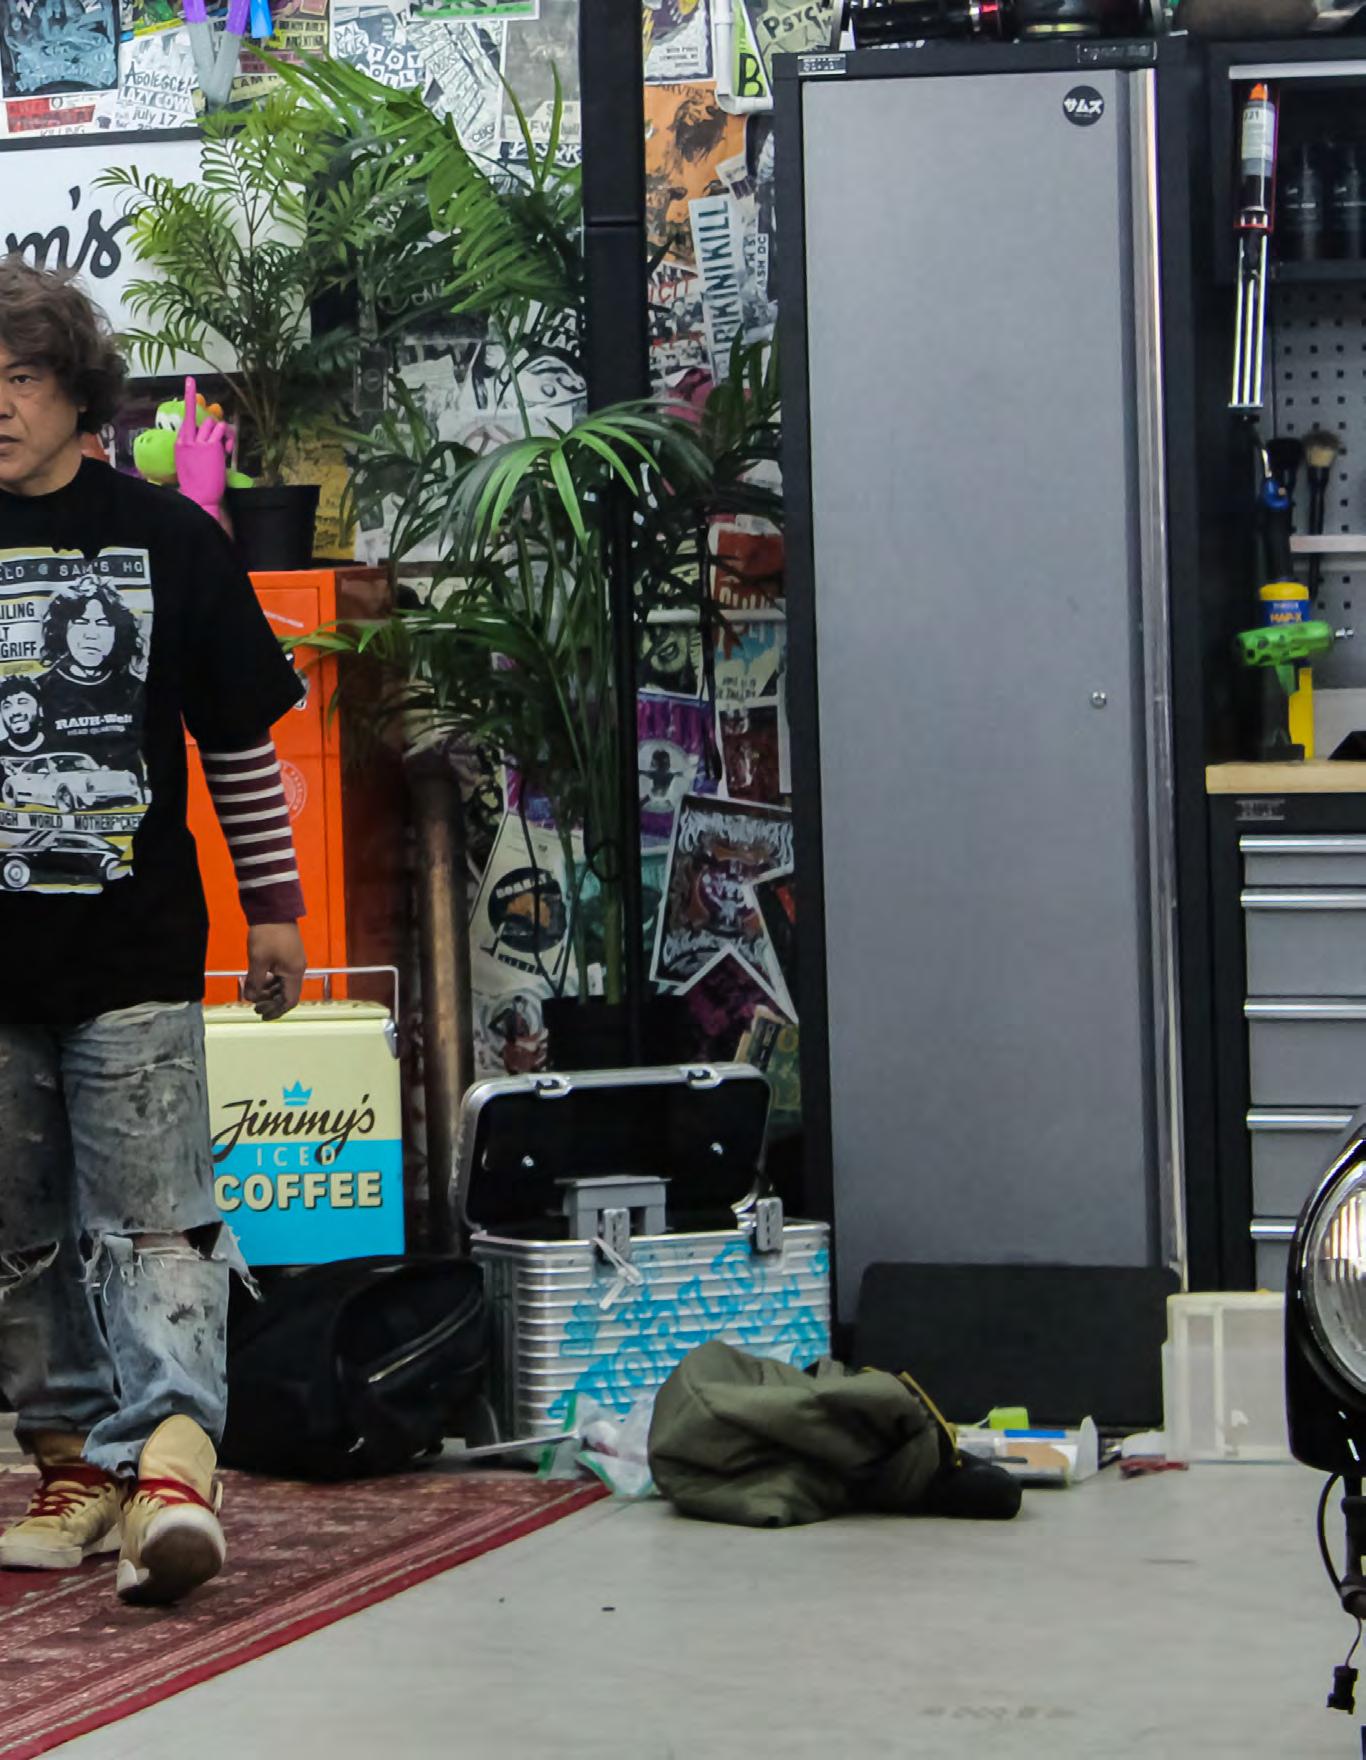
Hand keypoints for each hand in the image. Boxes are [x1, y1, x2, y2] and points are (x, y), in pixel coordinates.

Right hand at [175, 376, 235, 524]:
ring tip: (224, 449)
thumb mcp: (189, 462)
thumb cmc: (196, 483)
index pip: (186, 417)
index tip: (190, 381)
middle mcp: (187, 439)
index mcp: (180, 443)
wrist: (199, 497)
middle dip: (214, 429)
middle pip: (203, 419)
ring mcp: (199, 442)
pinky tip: (227, 451)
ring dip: (222, 434)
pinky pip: (222, 430)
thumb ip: (195, 447)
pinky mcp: (211, 446)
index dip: (189, 399)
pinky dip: (228, 437)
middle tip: (221, 443)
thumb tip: (207, 436)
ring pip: (213, 423)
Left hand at [245, 923, 305, 1020]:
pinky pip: (281, 974)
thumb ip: (255, 983)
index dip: (276, 1011)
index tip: (262, 1016)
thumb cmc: (267, 935)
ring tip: (253, 994)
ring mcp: (293, 961)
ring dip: (269, 992)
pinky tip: (258, 980)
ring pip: (283, 984)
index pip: (289, 1000)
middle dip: (271, 1002)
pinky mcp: (288, 954)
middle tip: (254, 1007)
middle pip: (286, 994)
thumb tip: (250, 998)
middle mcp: (297, 969)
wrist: (273, 910)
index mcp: (294, 973)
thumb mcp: (258, 962)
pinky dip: (270, 981)